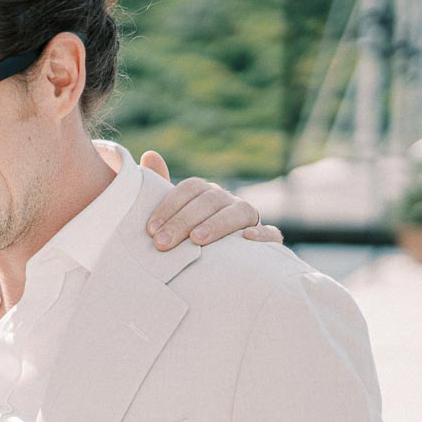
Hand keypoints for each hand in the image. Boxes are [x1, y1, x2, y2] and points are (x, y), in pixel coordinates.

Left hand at [139, 150, 283, 250]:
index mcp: (206, 194)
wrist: (220, 267)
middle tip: (162, 242)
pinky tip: (246, 239)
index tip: (151, 229)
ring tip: (197, 239)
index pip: (191, 188)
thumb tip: (149, 154)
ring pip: (239, 213)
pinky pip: (272, 233)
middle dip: (184, 220)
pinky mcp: (268, 240)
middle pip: (210, 201)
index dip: (170, 205)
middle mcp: (229, 202)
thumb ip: (160, 189)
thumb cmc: (190, 237)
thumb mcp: (174, 216)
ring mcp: (249, 219)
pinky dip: (262, 234)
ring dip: (217, 224)